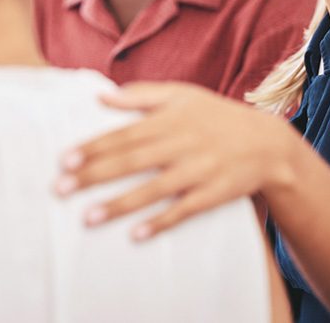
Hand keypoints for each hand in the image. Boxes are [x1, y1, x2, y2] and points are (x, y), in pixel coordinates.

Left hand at [55, 81, 293, 239]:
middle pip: (131, 161)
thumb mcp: (182, 95)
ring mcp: (198, 170)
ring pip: (154, 189)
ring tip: (87, 218)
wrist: (269, 143)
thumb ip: (141, 94)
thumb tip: (101, 95)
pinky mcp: (214, 194)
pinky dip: (161, 223)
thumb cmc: (216, 116)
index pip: (124, 134)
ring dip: (119, 205)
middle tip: (61, 190)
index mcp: (170, 119)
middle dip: (94, 175)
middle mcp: (181, 144)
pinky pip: (184, 211)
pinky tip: (136, 236)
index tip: (64, 160)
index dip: (94, 147)